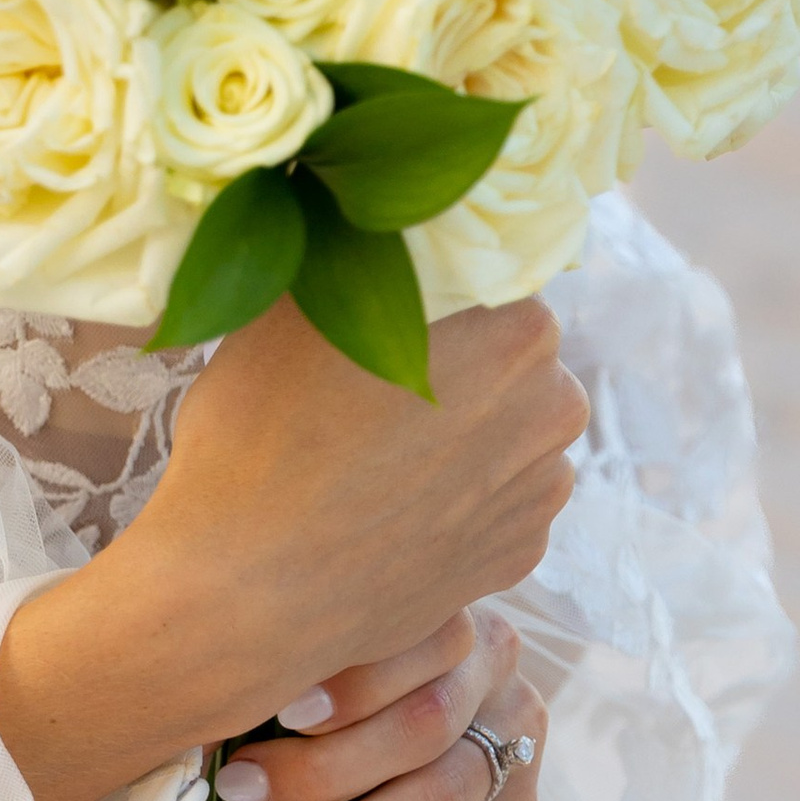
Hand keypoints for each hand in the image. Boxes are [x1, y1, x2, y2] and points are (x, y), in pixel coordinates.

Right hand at [0, 295, 583, 800]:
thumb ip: (352, 249)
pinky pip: (494, 493)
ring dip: (458, 421)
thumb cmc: (258, 431)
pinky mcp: (520, 557)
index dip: (431, 279)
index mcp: (519, 325)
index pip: (489, 266)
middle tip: (362, 374)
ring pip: (503, 421)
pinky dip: (454, 490)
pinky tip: (386, 499)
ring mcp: (542, 490)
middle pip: (506, 345)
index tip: (377, 296)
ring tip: (367, 446)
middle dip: (453, 350)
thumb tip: (353, 206)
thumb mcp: (291, 302)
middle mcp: (554, 405)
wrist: (245, 594)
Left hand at [211, 605, 547, 800]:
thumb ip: (289, 666)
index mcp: (455, 609)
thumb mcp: (331, 641)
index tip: (280, 710)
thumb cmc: (352, 659)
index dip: (355, 680)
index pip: (420, 637)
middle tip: (236, 793)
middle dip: (326, 772)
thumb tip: (199, 717)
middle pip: (425, 727)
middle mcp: (499, 675)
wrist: (435, 697)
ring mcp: (519, 750)